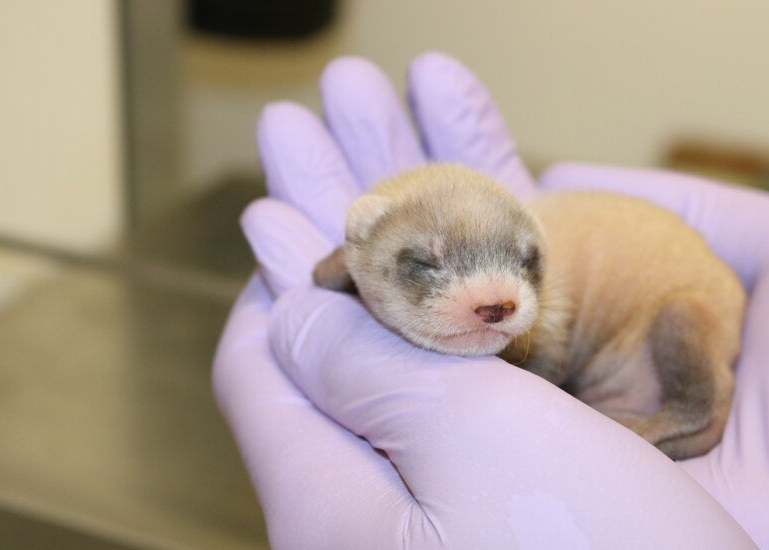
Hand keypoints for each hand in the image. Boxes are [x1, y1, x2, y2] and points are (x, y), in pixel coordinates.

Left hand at [215, 54, 752, 548]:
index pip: (263, 360)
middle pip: (327, 370)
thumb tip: (288, 289)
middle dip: (354, 264)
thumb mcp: (476, 440)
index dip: (288, 264)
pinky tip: (505, 329)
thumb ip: (368, 360)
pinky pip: (453, 428)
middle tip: (392, 182)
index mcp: (330, 502)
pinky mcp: (490, 535)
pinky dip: (465, 357)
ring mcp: (427, 534)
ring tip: (449, 225)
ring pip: (395, 392)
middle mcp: (362, 525)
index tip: (338, 194)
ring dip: (414, 300)